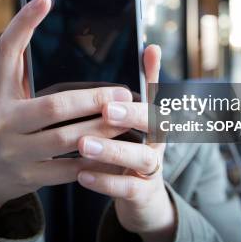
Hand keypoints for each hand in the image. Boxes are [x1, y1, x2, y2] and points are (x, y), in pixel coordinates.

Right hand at [0, 0, 132, 228]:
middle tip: (122, 94)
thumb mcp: (1, 94)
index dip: (23, 23)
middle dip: (92, 99)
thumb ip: (19, 68)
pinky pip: (69, 170)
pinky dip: (94, 161)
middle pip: (54, 106)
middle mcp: (1, 120)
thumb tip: (42, 23)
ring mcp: (14, 152)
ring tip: (127, 119)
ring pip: (67, 140)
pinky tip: (116, 154)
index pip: (6, 52)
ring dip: (102, 129)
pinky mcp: (28, 177)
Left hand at [76, 45, 175, 241]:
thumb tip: (150, 46)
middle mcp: (158, 141)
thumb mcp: (139, 116)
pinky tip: (82, 174)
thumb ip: (143, 83)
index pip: (156, 96)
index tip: (133, 70)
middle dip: (131, 116)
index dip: (148, 83)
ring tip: (84, 144)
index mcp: (156, 118)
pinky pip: (127, 188)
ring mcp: (151, 168)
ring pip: (140, 157)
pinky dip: (105, 181)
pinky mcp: (142, 193)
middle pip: (154, 125)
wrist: (144, 196)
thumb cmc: (135, 145)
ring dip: (112, 150)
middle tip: (106, 110)